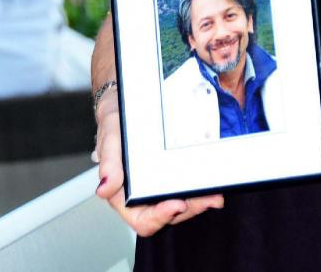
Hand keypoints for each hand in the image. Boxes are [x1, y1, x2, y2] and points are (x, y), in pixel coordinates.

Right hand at [94, 93, 223, 236]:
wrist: (127, 102)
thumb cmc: (116, 119)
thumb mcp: (110, 134)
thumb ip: (108, 162)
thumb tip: (104, 189)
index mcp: (122, 193)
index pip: (141, 218)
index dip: (159, 216)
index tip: (177, 204)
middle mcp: (140, 194)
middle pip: (167, 215)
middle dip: (190, 209)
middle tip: (208, 199)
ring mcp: (156, 185)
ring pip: (180, 205)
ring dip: (198, 202)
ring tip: (215, 195)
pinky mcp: (169, 173)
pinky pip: (184, 188)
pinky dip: (198, 189)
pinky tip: (212, 184)